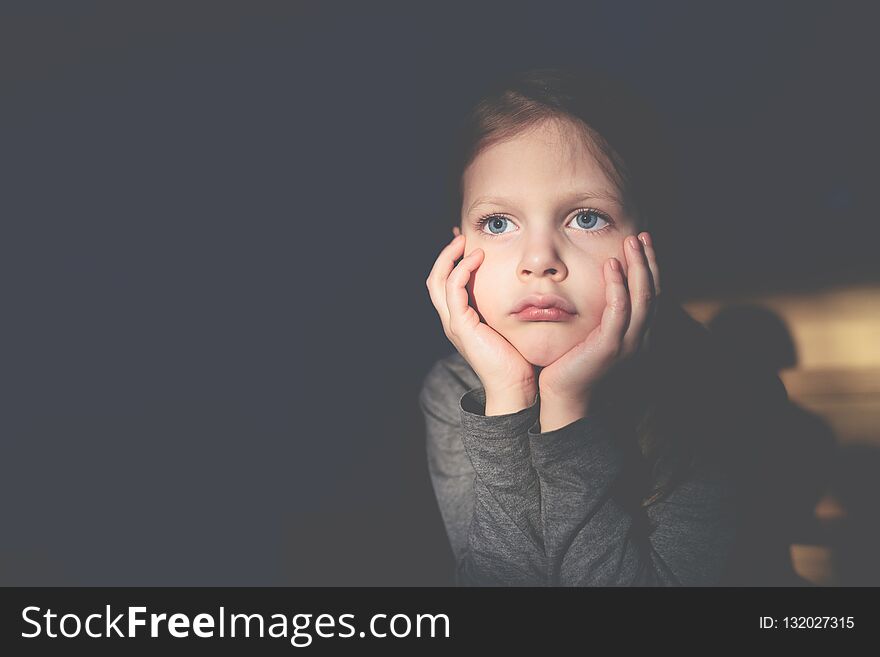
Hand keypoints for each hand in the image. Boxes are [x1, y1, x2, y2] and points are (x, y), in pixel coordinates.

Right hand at [426, 227, 537, 407]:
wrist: (515, 387)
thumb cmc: (517, 359)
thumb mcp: (508, 326)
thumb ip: (505, 308)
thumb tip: (519, 287)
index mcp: (461, 320)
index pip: (445, 284)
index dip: (451, 262)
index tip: (466, 243)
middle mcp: (452, 321)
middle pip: (434, 280)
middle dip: (446, 255)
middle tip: (461, 237)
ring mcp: (454, 324)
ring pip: (438, 282)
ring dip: (450, 258)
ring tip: (466, 242)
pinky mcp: (461, 327)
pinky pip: (454, 290)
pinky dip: (462, 270)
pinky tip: (477, 259)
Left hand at [537, 232, 661, 414]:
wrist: (565, 403)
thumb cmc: (571, 369)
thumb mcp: (590, 338)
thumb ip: (599, 318)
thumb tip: (594, 293)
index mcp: (637, 336)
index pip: (651, 295)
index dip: (649, 268)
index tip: (642, 243)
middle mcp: (639, 339)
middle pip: (653, 292)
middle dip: (648, 261)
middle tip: (642, 235)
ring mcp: (628, 344)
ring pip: (642, 298)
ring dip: (638, 267)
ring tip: (631, 242)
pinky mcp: (610, 348)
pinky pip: (619, 311)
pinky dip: (618, 286)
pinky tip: (612, 266)